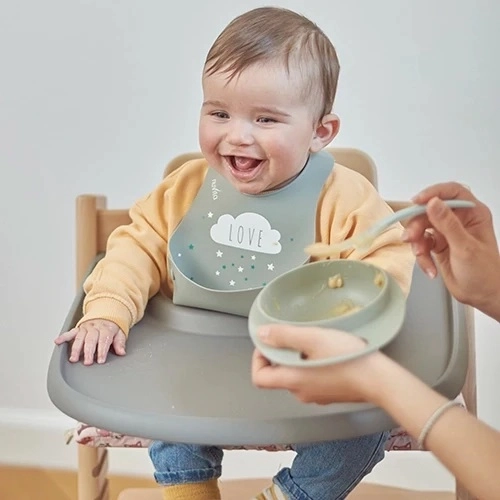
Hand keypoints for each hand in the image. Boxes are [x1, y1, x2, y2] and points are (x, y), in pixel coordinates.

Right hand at [54, 319, 126, 364]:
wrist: (106, 313)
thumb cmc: (112, 327)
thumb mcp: (120, 333)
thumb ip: (120, 343)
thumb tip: (121, 352)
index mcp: (106, 328)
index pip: (104, 340)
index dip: (102, 351)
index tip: (100, 360)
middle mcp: (95, 328)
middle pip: (91, 340)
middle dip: (88, 352)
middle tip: (87, 362)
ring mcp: (86, 328)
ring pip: (80, 338)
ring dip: (76, 349)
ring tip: (74, 359)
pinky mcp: (78, 328)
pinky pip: (70, 332)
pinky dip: (63, 336)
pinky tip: (58, 341)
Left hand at [251, 324, 384, 404]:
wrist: (380, 380)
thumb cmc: (346, 358)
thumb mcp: (312, 338)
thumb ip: (284, 336)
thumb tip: (261, 335)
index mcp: (292, 381)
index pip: (259, 378)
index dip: (258, 360)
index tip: (267, 344)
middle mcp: (301, 393)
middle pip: (278, 375)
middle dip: (280, 355)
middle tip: (293, 337)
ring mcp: (317, 396)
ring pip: (296, 376)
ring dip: (298, 359)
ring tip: (312, 341)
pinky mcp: (331, 394)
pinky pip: (313, 379)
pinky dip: (313, 366)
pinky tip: (328, 352)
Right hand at [404, 182, 499, 315]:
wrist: (483, 296)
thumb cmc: (485, 273)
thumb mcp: (465, 246)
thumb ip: (447, 223)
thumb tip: (433, 203)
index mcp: (473, 213)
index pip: (451, 192)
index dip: (433, 193)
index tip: (417, 202)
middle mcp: (459, 220)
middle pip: (429, 211)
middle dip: (418, 225)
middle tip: (411, 237)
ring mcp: (447, 232)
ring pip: (422, 227)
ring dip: (417, 243)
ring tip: (421, 256)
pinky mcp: (438, 245)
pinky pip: (421, 244)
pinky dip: (421, 256)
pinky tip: (430, 267)